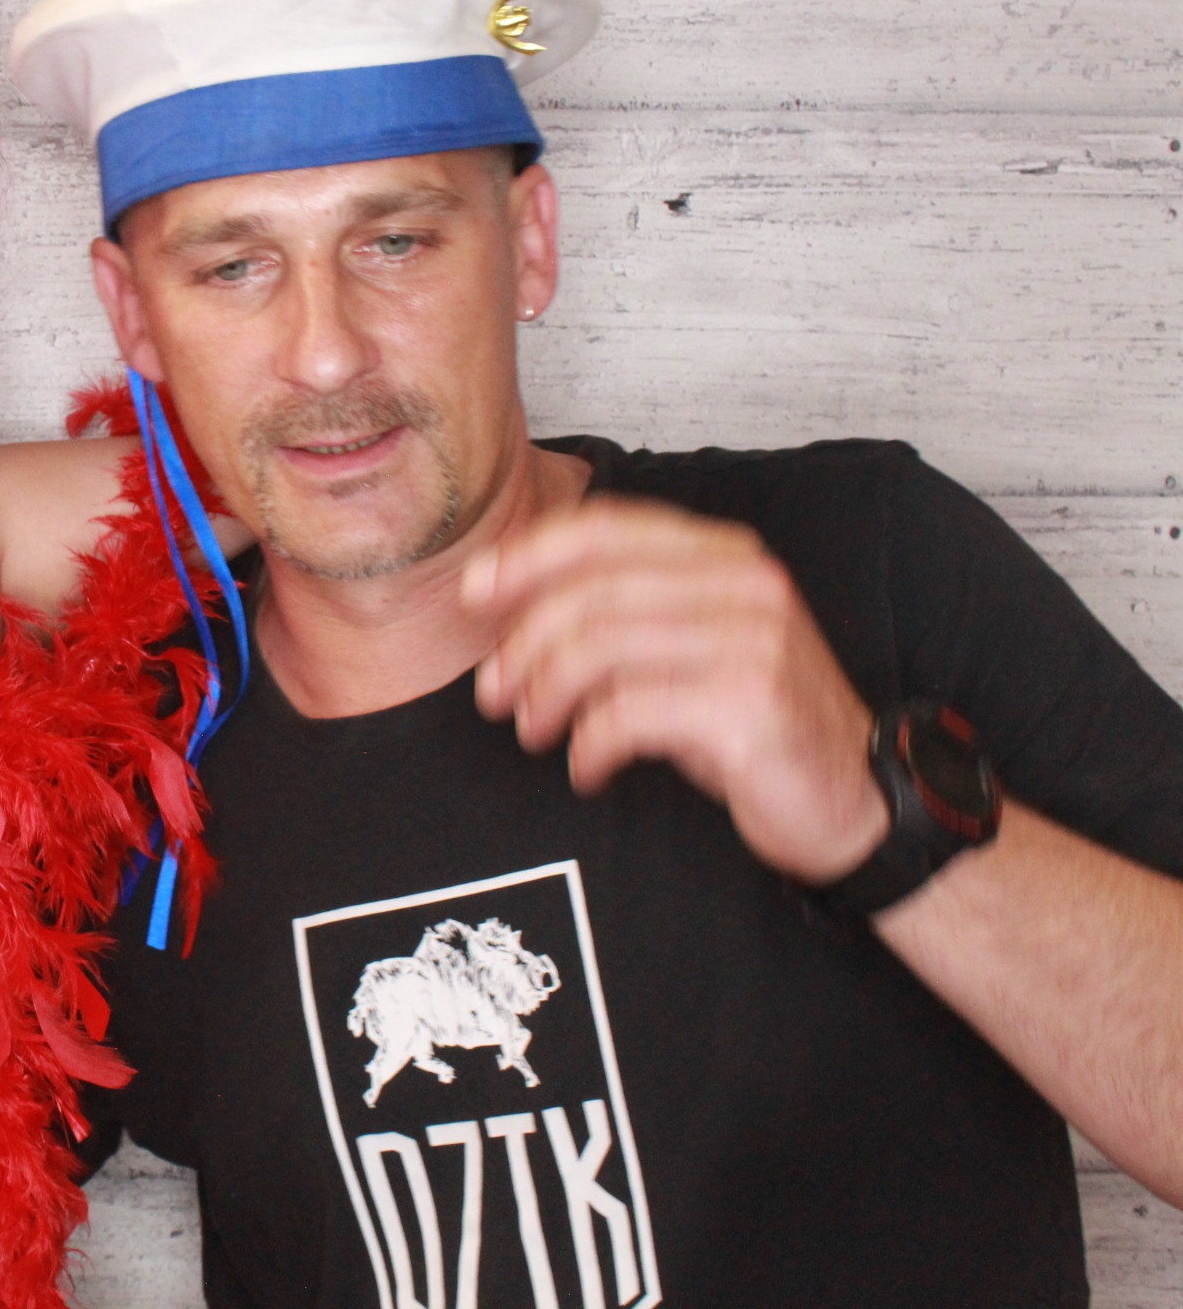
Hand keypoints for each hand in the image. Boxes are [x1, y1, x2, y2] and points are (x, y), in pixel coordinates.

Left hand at [462, 498, 888, 884]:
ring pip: (599, 649)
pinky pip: (628, 714)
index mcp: (725, 556)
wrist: (855, 802)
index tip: (475, 592)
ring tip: (535, 729)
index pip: (607, 529)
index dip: (529, 555)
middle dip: (523, 644)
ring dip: (545, 695)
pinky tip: (588, 767)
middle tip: (496, 693)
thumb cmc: (753, 723)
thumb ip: (622, 612)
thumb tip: (506, 602)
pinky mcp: (748, 705)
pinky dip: (588, 744)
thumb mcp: (688, 649)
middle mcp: (745, 585)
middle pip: (590, 592)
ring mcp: (753, 641)